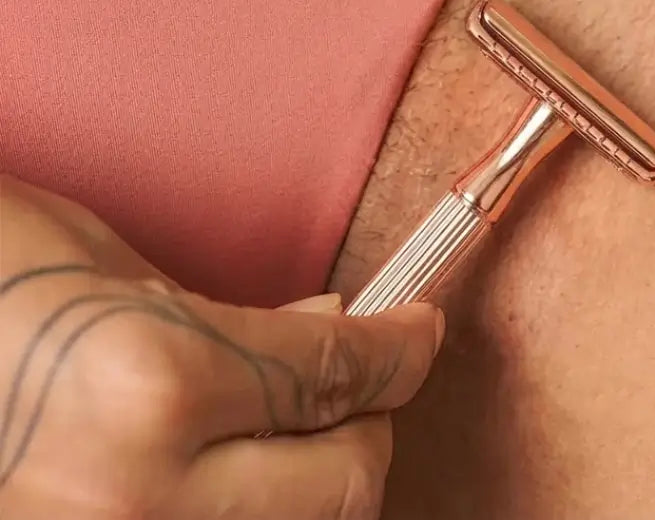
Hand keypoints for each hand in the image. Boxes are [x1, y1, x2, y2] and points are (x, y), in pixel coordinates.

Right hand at [0, 174, 443, 518]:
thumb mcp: (118, 277)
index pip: (337, 374)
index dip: (401, 347)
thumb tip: (334, 332)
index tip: (418, 328)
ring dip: (321, 480)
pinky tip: (242, 470)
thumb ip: (240, 320)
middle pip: (343, 485)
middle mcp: (138, 499)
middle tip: (364, 378)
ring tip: (306, 426)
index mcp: (152, 386)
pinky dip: (257, 511)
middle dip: (369, 423)